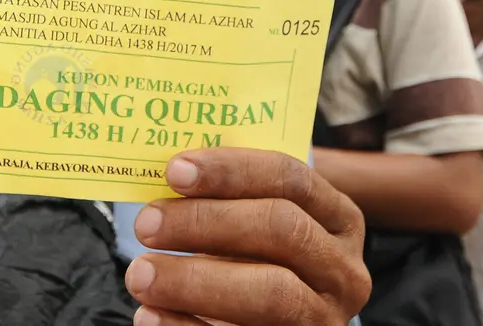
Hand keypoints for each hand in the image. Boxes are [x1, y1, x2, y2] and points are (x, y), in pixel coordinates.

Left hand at [125, 148, 369, 325]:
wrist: (277, 324)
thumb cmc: (262, 264)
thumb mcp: (263, 226)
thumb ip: (232, 201)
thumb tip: (170, 176)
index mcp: (339, 220)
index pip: (290, 179)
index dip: (232, 171)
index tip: (175, 171)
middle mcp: (342, 269)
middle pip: (281, 229)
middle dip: (207, 222)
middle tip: (146, 224)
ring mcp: (325, 318)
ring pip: (271, 293)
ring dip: (195, 280)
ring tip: (140, 273)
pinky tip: (151, 315)